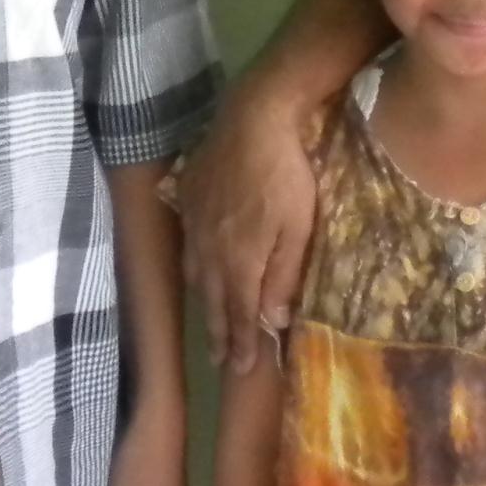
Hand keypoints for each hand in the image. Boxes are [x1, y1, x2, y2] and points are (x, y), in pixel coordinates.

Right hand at [178, 82, 318, 372]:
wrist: (254, 117)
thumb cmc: (287, 174)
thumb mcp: (298, 229)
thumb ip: (283, 276)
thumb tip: (272, 321)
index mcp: (239, 260)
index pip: (237, 312)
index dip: (240, 342)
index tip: (242, 368)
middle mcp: (210, 248)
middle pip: (213, 298)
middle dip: (218, 332)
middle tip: (220, 361)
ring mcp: (195, 222)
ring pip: (196, 274)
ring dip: (204, 304)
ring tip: (209, 325)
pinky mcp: (189, 195)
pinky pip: (187, 242)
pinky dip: (192, 266)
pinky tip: (195, 270)